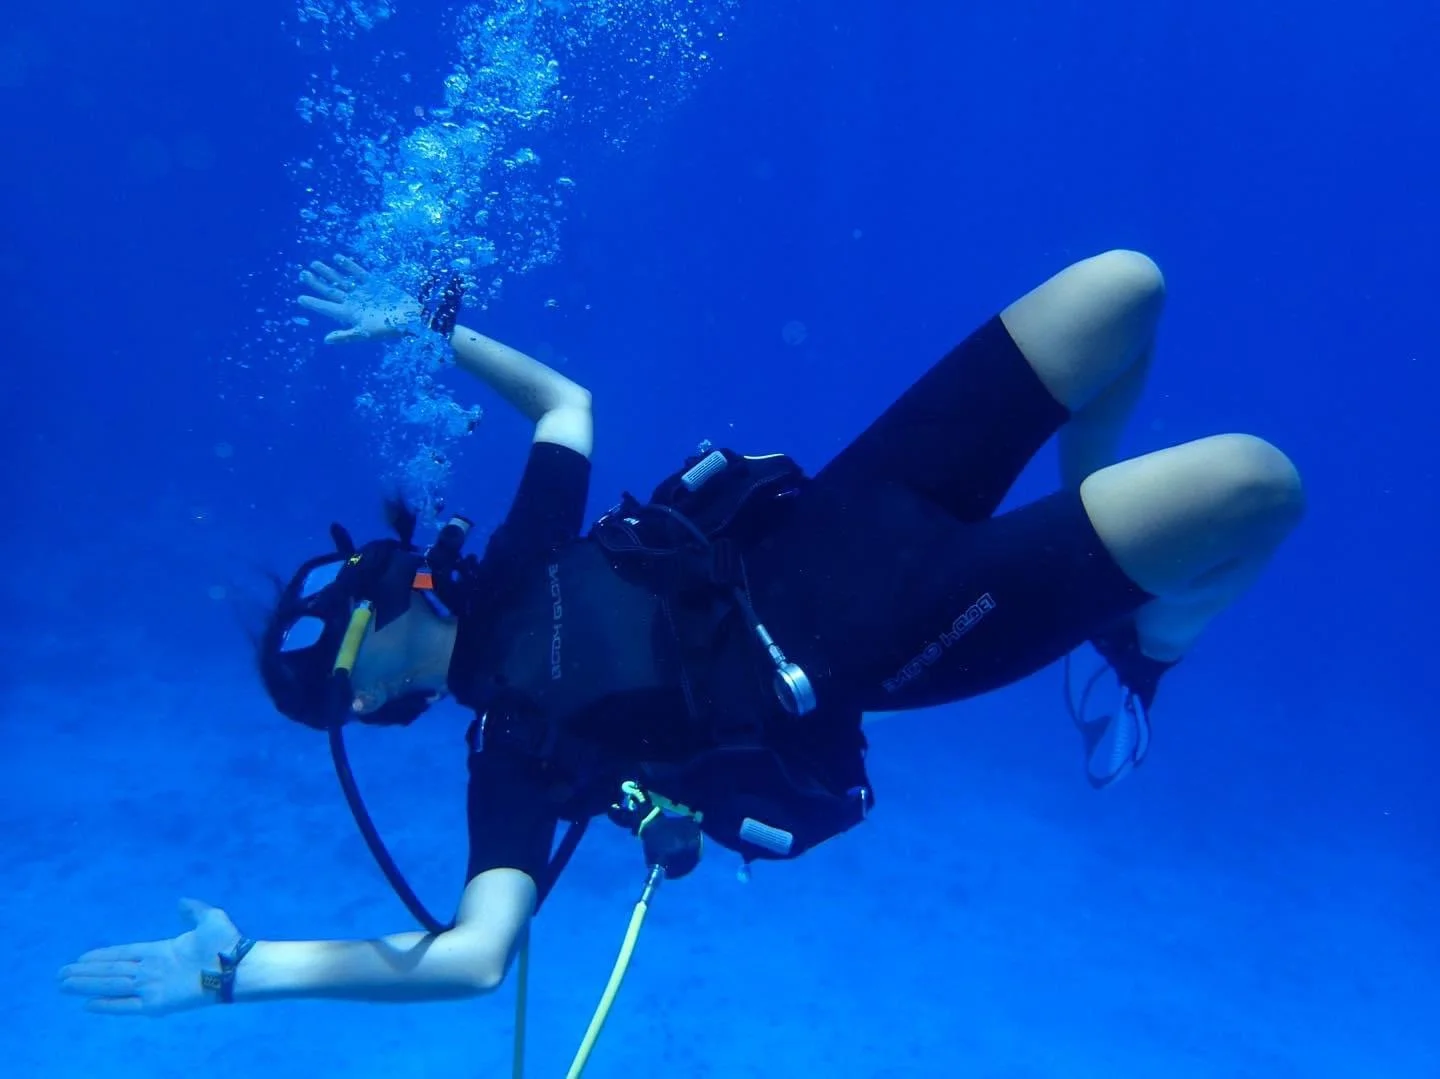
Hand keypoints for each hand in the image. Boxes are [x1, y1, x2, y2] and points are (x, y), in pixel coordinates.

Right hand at [59, 898, 243, 1016]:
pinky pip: (125, 1005)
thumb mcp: (208, 918)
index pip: (124, 954)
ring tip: (63, 984)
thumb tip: (181, 901)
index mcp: (160, 951)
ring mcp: (152, 987)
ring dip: (87, 985)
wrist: (236, 965)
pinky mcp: (156, 1004)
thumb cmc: (225, 942)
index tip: (81, 956)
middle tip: (60, 974)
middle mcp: (152, 970)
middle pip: (111, 971)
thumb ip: (193, 910)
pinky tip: (87, 1004)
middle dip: (85, 972)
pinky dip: (107, 1005)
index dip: (102, 955)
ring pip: (111, 986)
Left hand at [298, 254, 422, 343]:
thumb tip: (326, 340)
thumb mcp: (365, 333)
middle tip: (302, 274)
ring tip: (314, 264)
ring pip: (341, 281)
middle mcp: (353, 303)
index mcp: (349, 315)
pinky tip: (337, 258)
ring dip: (328, 273)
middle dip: (316, 283)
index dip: (314, 303)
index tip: (299, 299)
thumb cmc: (389, 329)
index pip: (327, 308)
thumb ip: (346, 336)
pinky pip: (358, 273)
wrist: (411, 317)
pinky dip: (348, 266)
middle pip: (330, 292)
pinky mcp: (374, 283)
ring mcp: (363, 292)